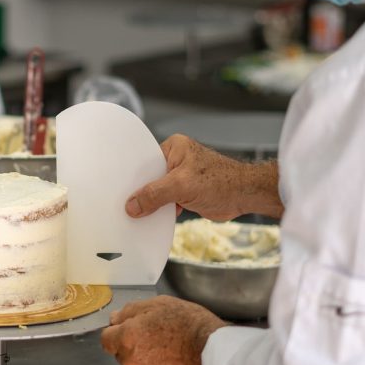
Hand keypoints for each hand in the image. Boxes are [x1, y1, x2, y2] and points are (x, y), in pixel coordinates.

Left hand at [101, 295, 224, 364]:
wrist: (214, 353)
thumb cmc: (188, 324)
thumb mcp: (159, 304)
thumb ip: (130, 311)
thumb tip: (114, 319)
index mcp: (127, 338)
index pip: (106, 339)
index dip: (117, 332)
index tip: (131, 330)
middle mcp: (129, 363)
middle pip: (121, 354)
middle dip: (132, 346)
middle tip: (156, 339)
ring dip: (144, 363)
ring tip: (168, 354)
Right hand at [125, 134, 282, 221]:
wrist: (244, 195)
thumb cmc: (222, 181)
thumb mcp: (181, 186)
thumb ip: (155, 195)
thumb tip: (133, 205)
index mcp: (173, 147)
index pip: (145, 160)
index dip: (133, 175)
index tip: (120, 189)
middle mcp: (176, 159)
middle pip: (149, 176)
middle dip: (142, 191)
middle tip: (127, 204)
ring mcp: (181, 176)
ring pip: (158, 190)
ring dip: (152, 202)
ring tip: (138, 212)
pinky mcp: (185, 191)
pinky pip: (166, 200)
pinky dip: (161, 209)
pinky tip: (153, 217)